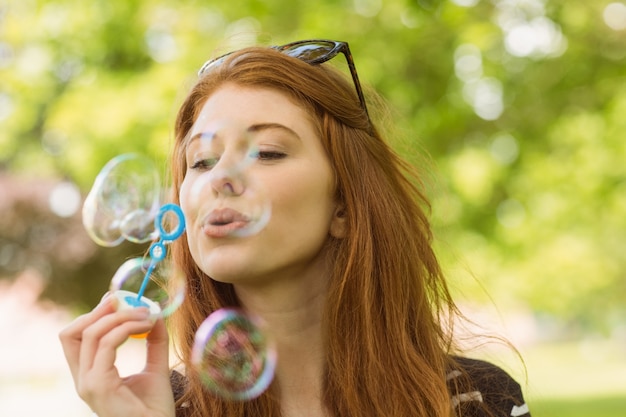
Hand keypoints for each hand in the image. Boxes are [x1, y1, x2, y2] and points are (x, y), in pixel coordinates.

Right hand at [59, 294, 175, 416]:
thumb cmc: (155, 407)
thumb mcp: (155, 368)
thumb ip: (154, 342)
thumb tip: (156, 313)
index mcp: (91, 375)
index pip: (75, 338)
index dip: (94, 314)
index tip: (118, 299)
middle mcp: (83, 379)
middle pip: (72, 332)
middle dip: (99, 310)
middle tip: (126, 299)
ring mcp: (88, 383)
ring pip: (91, 333)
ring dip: (120, 316)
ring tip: (146, 314)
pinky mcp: (99, 385)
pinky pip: (107, 344)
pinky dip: (127, 327)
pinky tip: (147, 324)